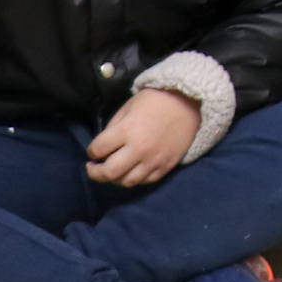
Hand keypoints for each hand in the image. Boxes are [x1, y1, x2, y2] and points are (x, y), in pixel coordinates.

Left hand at [85, 88, 200, 186]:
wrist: (190, 102)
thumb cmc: (157, 100)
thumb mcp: (130, 105)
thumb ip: (114, 126)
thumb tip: (104, 146)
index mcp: (127, 130)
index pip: (98, 149)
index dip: (91, 151)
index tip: (93, 150)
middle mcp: (139, 148)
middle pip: (109, 172)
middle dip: (96, 173)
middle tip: (94, 167)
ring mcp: (154, 160)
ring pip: (127, 181)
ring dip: (116, 178)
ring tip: (114, 170)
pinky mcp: (167, 165)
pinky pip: (146, 181)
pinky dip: (136, 178)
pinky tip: (133, 170)